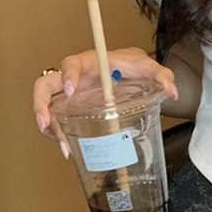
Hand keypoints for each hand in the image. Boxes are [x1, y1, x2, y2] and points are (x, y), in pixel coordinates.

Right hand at [32, 47, 178, 156]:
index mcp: (89, 62)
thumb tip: (172, 91)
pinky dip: (58, 134)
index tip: (71, 89)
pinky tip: (69, 149)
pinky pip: (56, 119)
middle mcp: (73, 77)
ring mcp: (69, 94)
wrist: (130, 71)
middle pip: (44, 86)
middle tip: (46, 124)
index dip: (68, 75)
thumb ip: (162, 76)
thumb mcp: (148, 68)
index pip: (71, 63)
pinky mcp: (71, 108)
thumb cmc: (133, 66)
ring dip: (49, 127)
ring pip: (47, 106)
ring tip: (64, 146)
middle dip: (40, 105)